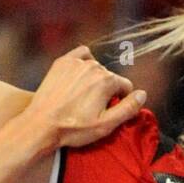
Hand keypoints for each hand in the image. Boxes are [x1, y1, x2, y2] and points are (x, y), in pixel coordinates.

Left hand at [27, 46, 145, 148]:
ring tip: (82, 97)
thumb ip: (128, 108)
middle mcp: (94, 67)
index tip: (108, 112)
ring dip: (94, 79)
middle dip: (106, 91)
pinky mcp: (62, 62)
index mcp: (107, 81)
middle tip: (92, 108)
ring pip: (97, 68)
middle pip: (111, 78)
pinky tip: (79, 76)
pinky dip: (84, 62)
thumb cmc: (72, 128)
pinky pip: (82, 54)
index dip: (120, 101)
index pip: (126, 87)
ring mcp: (76, 62)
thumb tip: (142, 94)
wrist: (41, 124)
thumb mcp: (105, 125)